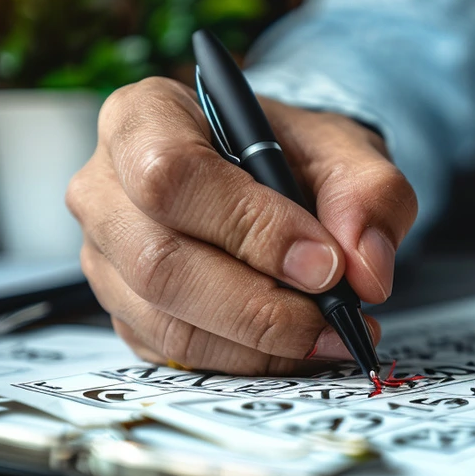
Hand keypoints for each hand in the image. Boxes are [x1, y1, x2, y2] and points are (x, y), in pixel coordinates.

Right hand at [67, 77, 416, 373]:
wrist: (274, 176)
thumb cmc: (291, 152)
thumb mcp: (344, 150)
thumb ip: (369, 194)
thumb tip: (365, 269)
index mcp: (144, 116)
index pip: (172, 175)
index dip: (250, 227)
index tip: (323, 262)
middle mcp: (106, 187)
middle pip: (159, 261)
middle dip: (259, 304)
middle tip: (334, 314)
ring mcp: (105, 255)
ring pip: (166, 319)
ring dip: (258, 343)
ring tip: (329, 334)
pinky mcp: (125, 310)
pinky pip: (175, 352)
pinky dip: (246, 359)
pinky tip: (295, 345)